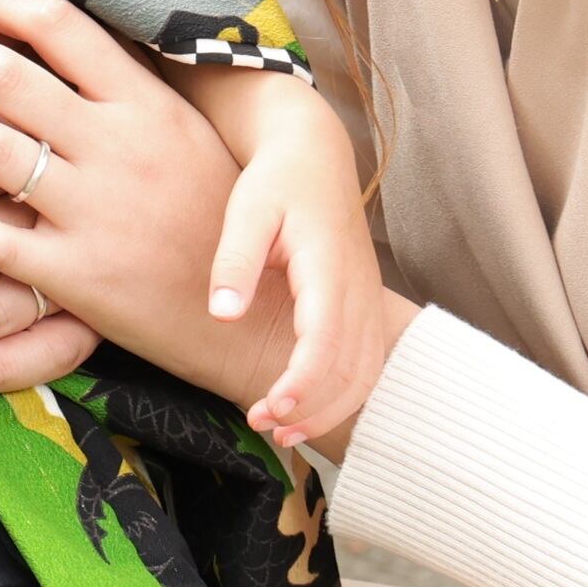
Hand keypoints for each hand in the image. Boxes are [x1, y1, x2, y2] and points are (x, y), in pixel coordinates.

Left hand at [0, 0, 296, 409]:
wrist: (259, 320)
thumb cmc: (215, 219)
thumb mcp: (182, 134)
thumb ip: (119, 89)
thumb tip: (46, 34)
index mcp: (147, 104)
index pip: (58, 25)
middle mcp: (120, 147)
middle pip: (6, 74)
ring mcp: (97, 211)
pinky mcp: (77, 275)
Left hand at [206, 123, 383, 455]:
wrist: (314, 155)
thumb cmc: (275, 181)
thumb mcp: (247, 210)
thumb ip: (235, 261)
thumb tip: (221, 315)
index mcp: (328, 266)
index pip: (326, 339)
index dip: (302, 381)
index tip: (271, 408)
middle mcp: (357, 289)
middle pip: (351, 368)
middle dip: (312, 409)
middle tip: (262, 425)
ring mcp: (366, 298)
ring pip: (365, 372)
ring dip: (328, 410)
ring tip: (280, 432)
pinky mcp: (362, 305)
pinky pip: (365, 362)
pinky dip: (340, 395)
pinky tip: (302, 409)